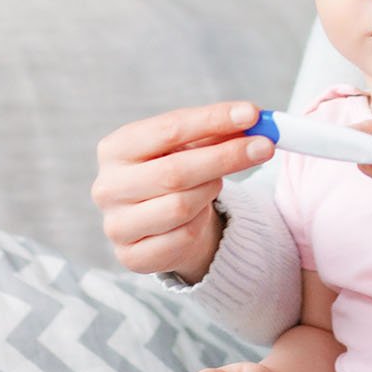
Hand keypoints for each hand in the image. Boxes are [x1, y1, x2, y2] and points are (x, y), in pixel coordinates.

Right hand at [91, 100, 272, 280]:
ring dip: (210, 191)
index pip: (168, 129)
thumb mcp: (190, 146)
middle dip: (226, 156)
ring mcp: (116, 225)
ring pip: (180, 206)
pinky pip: (182, 237)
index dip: (212, 119)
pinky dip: (201, 223)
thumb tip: (251, 119)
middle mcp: (107, 187)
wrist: (161, 222)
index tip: (252, 114)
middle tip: (264, 146)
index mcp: (115, 149)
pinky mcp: (132, 256)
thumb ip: (215, 131)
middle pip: (175, 170)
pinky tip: (201, 215)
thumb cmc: (175, 172)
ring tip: (217, 182)